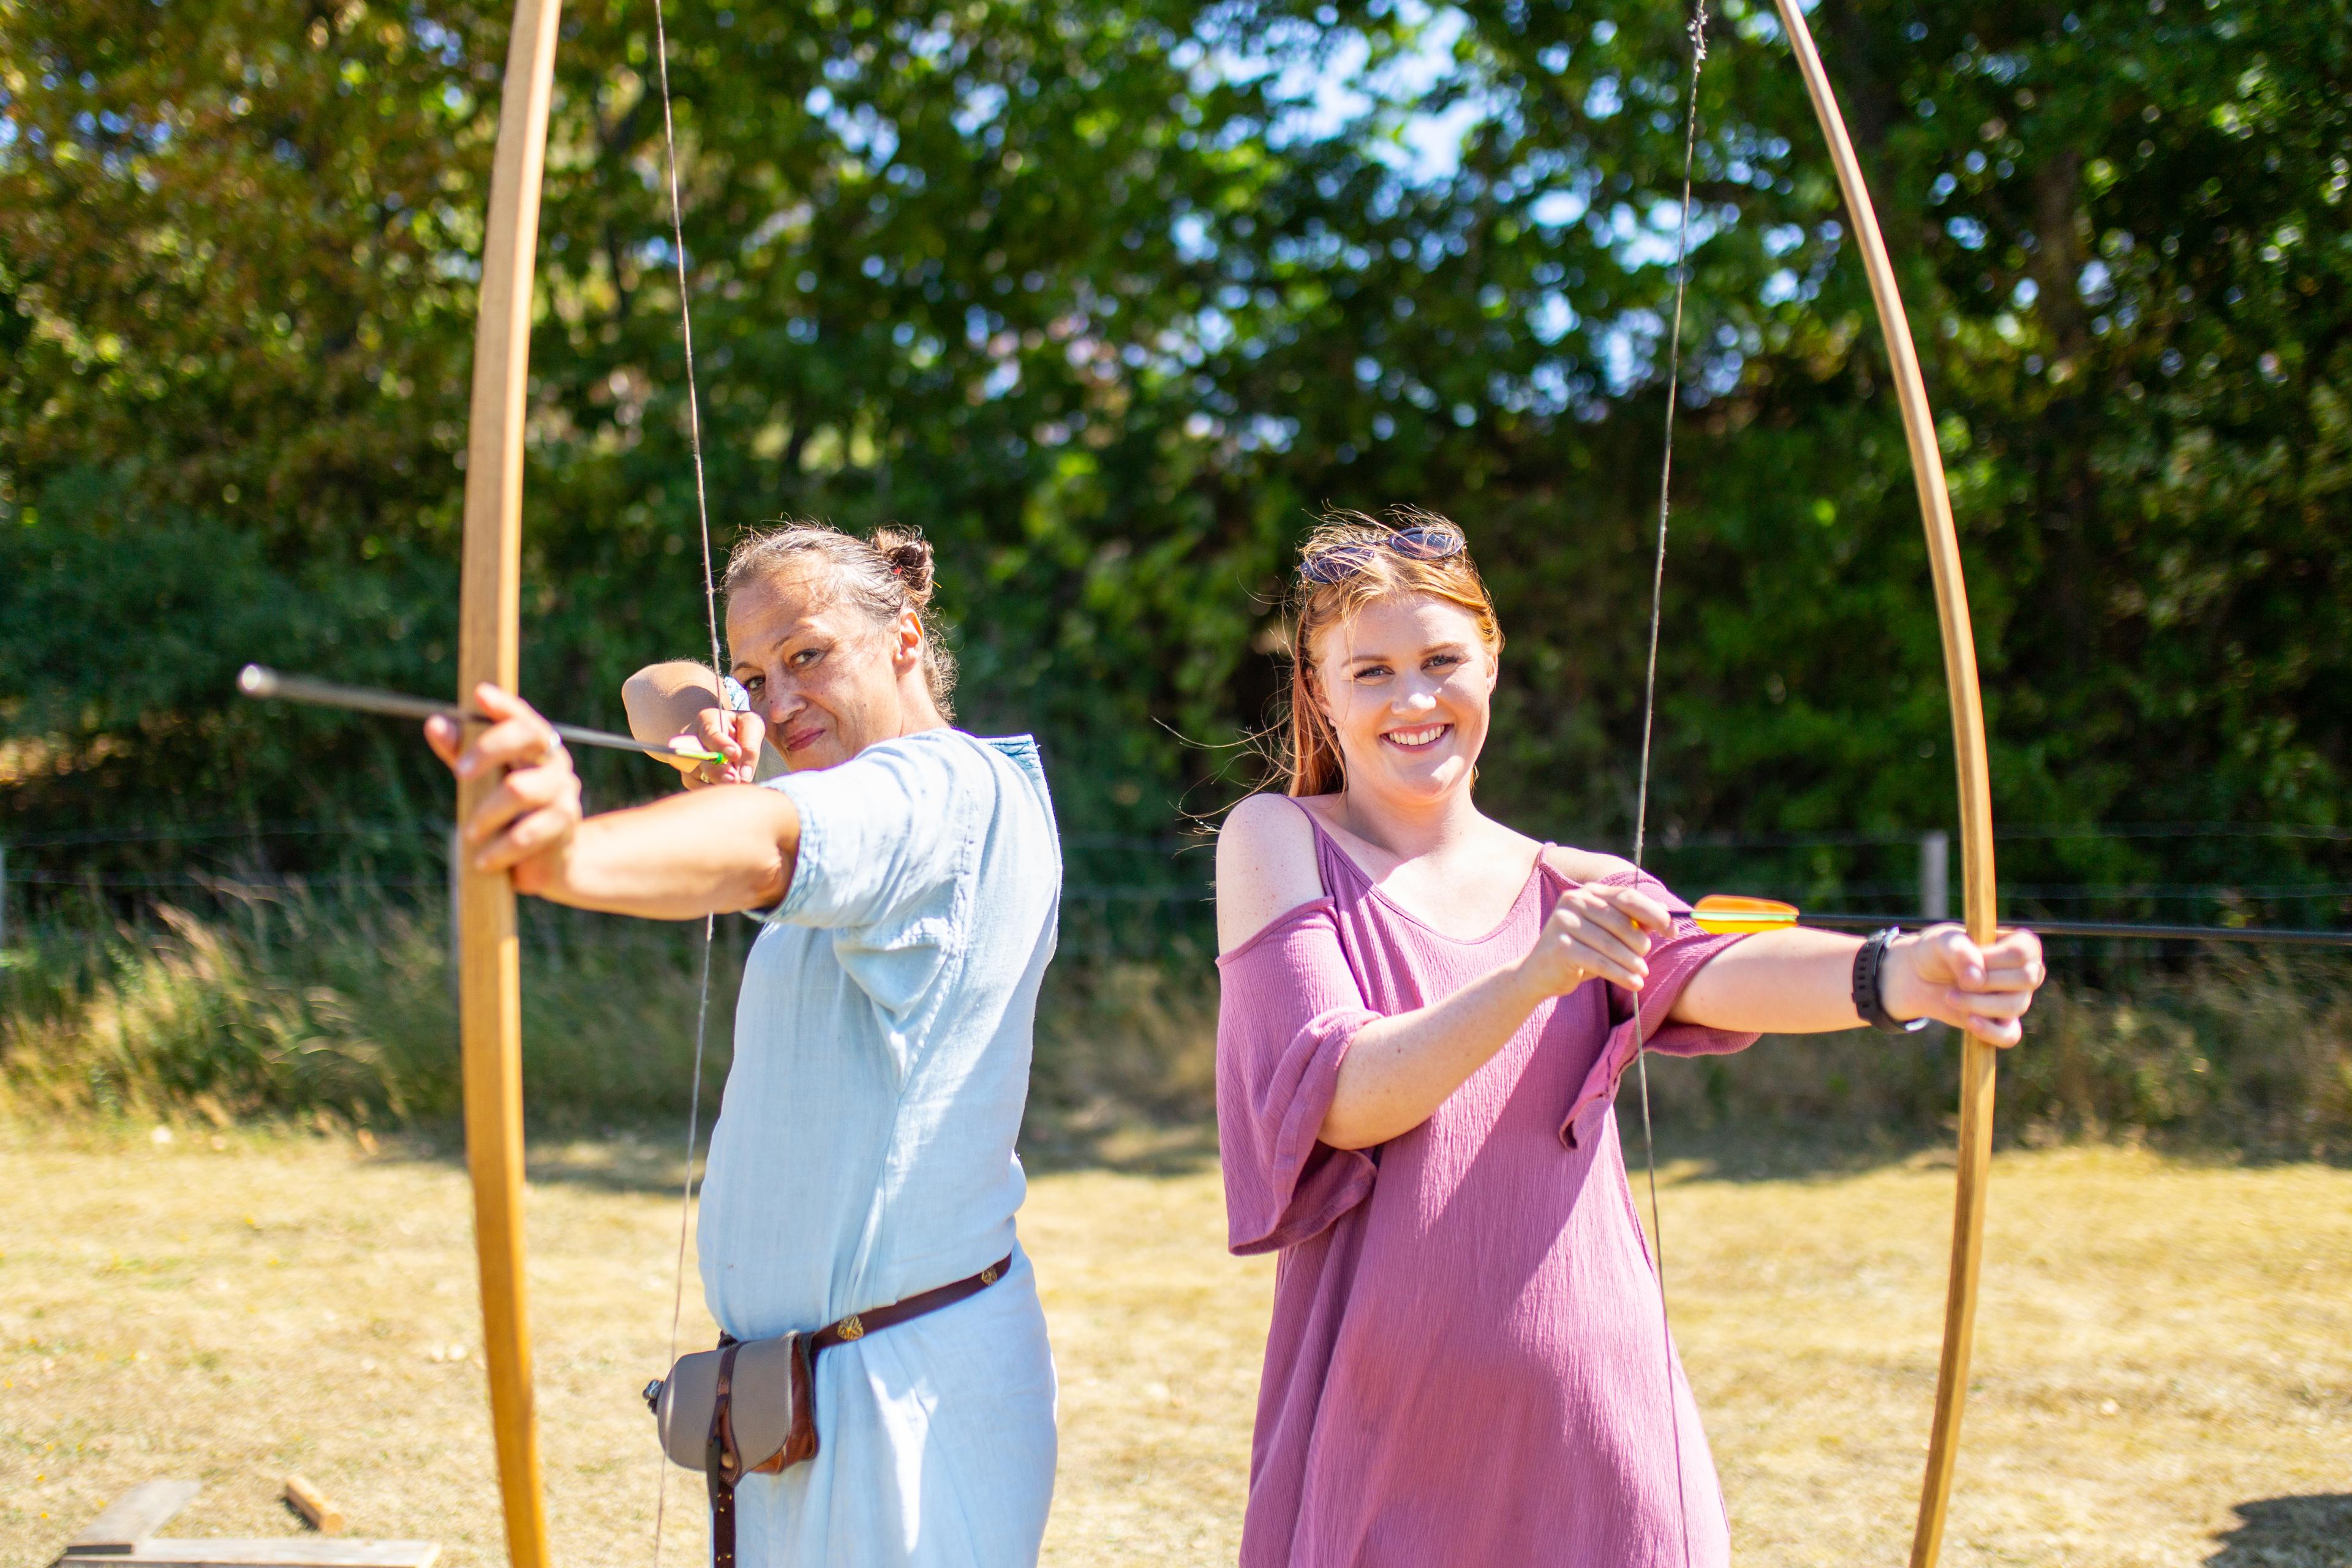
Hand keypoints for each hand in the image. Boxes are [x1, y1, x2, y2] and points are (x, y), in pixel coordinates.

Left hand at [423, 683, 582, 895]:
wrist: (549, 864)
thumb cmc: (507, 816)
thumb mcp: (481, 782)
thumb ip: (461, 753)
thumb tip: (436, 723)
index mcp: (535, 745)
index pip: (522, 717)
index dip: (504, 705)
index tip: (479, 694)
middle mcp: (554, 762)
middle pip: (527, 736)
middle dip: (488, 748)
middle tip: (459, 774)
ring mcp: (564, 792)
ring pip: (520, 788)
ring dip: (486, 813)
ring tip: (470, 834)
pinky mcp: (565, 825)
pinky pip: (527, 832)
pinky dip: (499, 848)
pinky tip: (484, 860)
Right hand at [665, 706, 764, 788]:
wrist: (728, 735)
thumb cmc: (741, 728)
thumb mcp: (751, 726)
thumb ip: (750, 745)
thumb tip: (744, 774)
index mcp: (707, 720)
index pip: (710, 733)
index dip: (721, 744)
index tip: (735, 753)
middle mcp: (691, 738)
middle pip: (697, 756)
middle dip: (716, 770)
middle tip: (735, 779)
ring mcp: (686, 758)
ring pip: (695, 775)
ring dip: (715, 783)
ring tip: (734, 788)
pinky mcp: (689, 776)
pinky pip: (696, 787)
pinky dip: (711, 791)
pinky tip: (727, 793)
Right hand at [1516, 883, 1676, 997]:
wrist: (1538, 973)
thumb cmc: (1579, 952)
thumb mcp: (1605, 934)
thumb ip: (1631, 922)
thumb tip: (1667, 916)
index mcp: (1588, 892)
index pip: (1628, 897)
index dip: (1654, 913)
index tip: (1672, 931)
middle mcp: (1574, 901)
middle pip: (1621, 920)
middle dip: (1640, 943)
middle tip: (1645, 960)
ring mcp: (1564, 922)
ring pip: (1611, 944)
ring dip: (1633, 962)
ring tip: (1642, 974)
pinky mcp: (1560, 946)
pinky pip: (1599, 962)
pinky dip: (1621, 974)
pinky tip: (1634, 983)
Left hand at [1880, 925, 2046, 1046]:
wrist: (1919, 977)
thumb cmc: (1938, 952)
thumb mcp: (1942, 941)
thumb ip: (1959, 951)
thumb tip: (1976, 980)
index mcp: (2018, 944)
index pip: (2023, 951)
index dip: (1994, 958)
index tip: (1970, 957)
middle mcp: (2025, 972)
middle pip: (2026, 979)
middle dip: (1987, 981)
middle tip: (1959, 980)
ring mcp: (2017, 999)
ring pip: (2015, 1006)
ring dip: (1977, 1003)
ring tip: (1950, 996)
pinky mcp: (2002, 1023)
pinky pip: (2010, 1035)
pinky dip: (1990, 1032)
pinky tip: (1969, 1021)